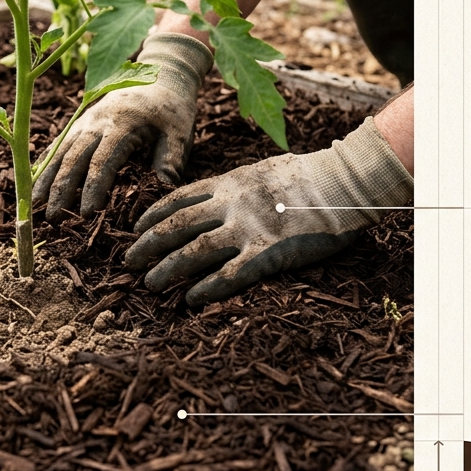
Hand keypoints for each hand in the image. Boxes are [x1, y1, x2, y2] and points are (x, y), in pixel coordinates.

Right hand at [32, 32, 211, 219]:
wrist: (162, 73)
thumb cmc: (173, 107)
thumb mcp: (180, 132)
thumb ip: (170, 159)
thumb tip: (163, 190)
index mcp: (122, 125)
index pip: (102, 161)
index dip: (92, 188)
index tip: (84, 213)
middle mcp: (97, 122)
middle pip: (74, 158)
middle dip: (61, 189)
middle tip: (53, 218)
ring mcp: (86, 121)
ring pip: (60, 151)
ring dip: (47, 178)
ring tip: (35, 203)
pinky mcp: (81, 122)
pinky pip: (59, 144)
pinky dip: (46, 164)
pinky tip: (36, 182)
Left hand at [124, 117, 412, 306]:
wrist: (342, 182)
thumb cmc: (308, 176)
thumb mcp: (261, 171)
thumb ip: (236, 186)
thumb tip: (219, 196)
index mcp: (227, 183)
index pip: (176, 199)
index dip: (151, 216)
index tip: (135, 229)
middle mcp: (229, 204)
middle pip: (175, 226)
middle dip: (147, 246)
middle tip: (129, 263)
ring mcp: (246, 229)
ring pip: (193, 252)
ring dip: (167, 270)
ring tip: (150, 285)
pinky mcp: (267, 254)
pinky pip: (229, 275)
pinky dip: (206, 288)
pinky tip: (190, 300)